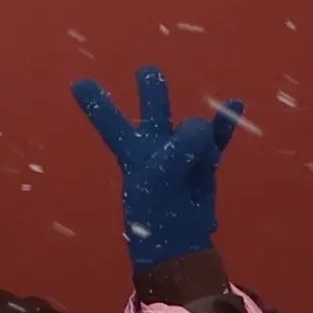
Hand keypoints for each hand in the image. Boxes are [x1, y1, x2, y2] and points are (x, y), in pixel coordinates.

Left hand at [71, 63, 244, 269]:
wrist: (179, 241)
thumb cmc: (157, 208)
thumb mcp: (160, 174)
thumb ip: (181, 144)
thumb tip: (204, 127)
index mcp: (131, 152)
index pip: (109, 122)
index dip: (94, 102)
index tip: (77, 83)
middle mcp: (154, 148)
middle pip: (152, 110)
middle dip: (150, 90)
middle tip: (146, 71)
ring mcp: (182, 154)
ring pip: (190, 127)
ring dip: (198, 128)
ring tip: (215, 121)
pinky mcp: (205, 163)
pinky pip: (218, 137)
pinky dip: (225, 123)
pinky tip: (235, 103)